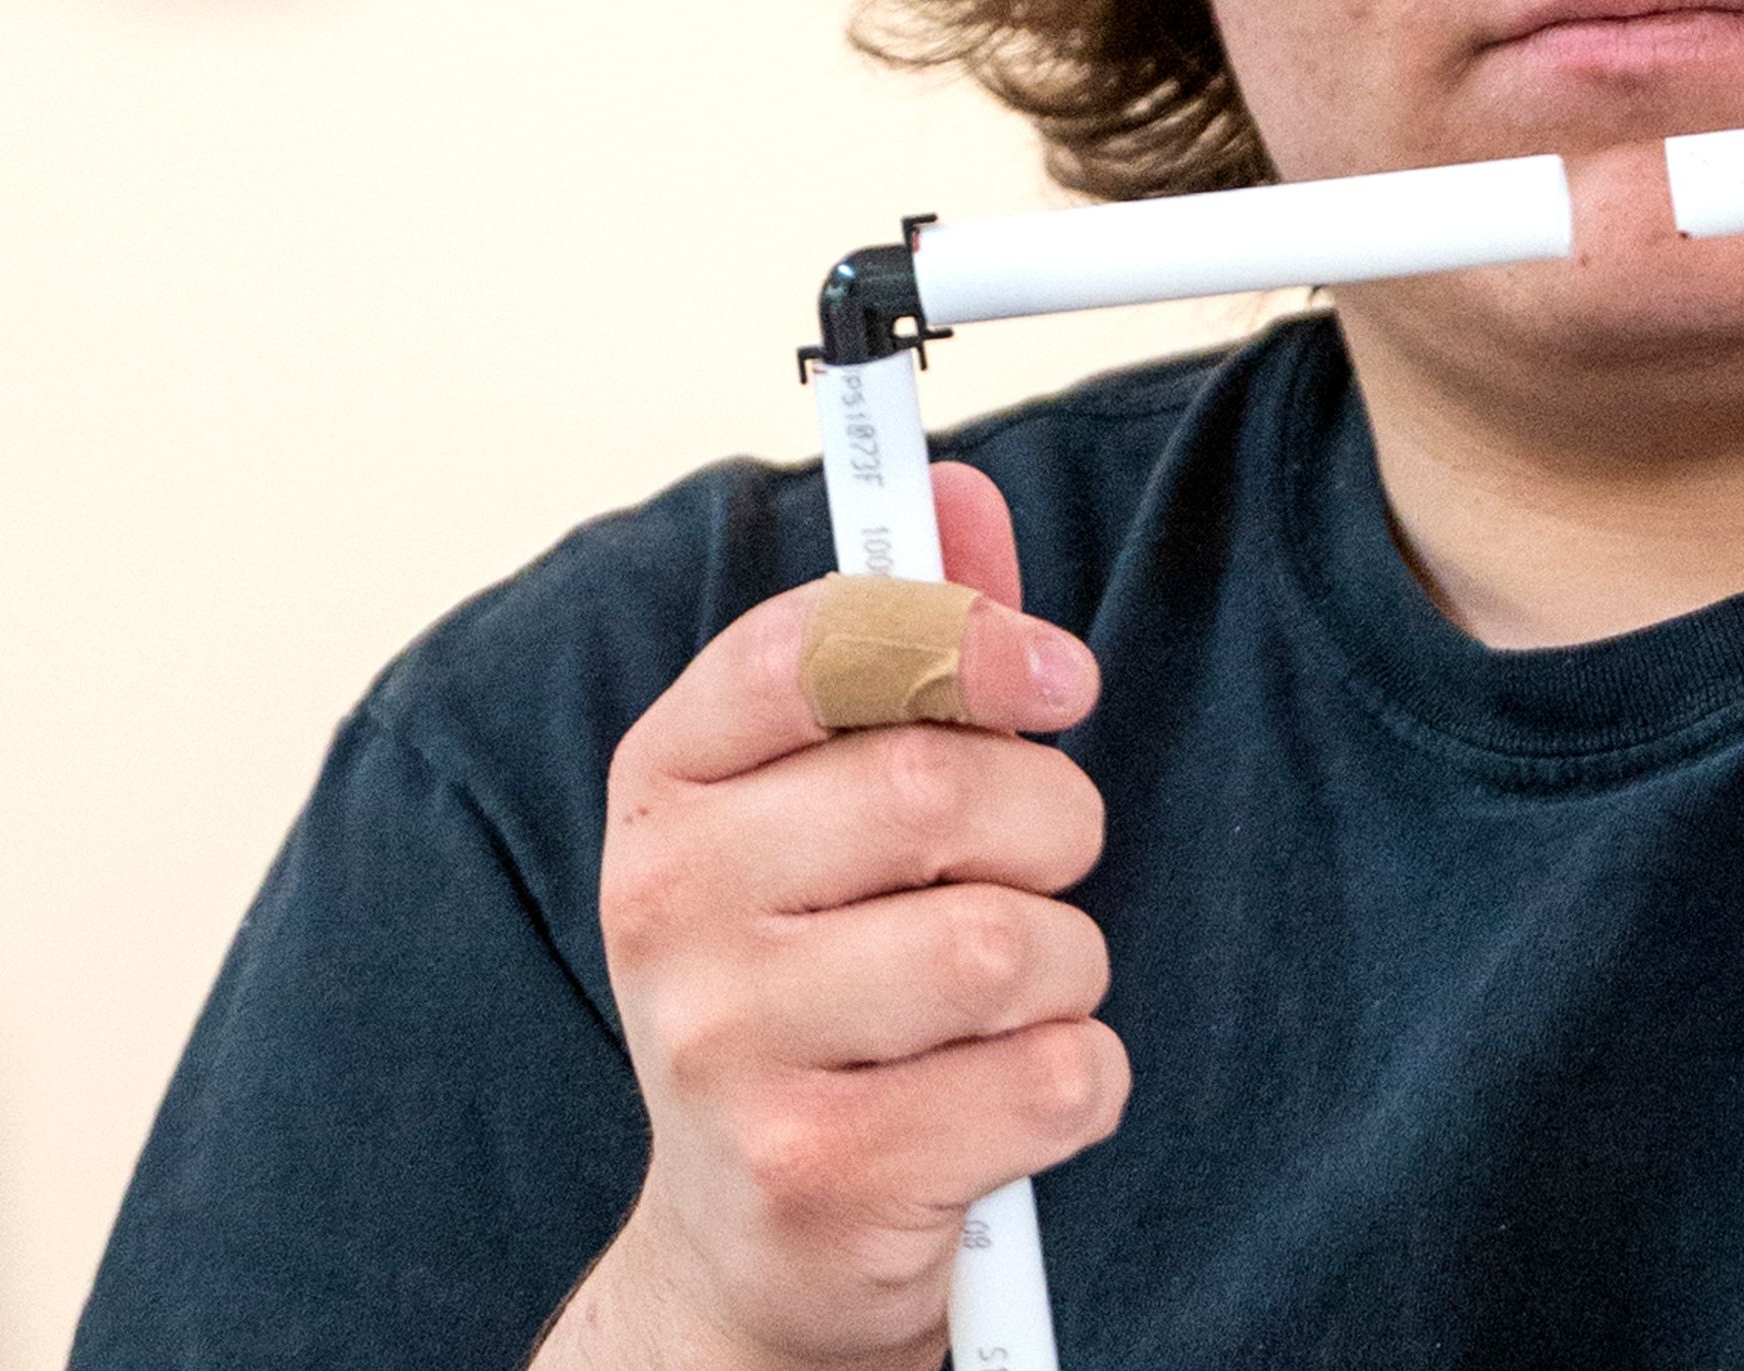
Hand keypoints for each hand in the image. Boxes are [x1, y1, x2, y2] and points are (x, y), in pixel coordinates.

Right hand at [543, 463, 1123, 1370]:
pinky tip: (1012, 1098)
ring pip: (1009, 942)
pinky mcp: (818, 1178)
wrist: (747, 1250)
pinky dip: (1078, 1079)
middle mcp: (669, 910)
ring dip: (1067, 965)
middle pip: (938, 790)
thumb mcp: (824, 808)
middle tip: (1042, 866)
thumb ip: (900, 647)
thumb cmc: (810, 987)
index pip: (823, 644)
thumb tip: (957, 492)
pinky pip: (1047, 1077)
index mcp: (665, 785)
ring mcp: (728, 1053)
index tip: (1058, 675)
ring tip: (1011, 1000)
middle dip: (1050, 821)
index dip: (969, 636)